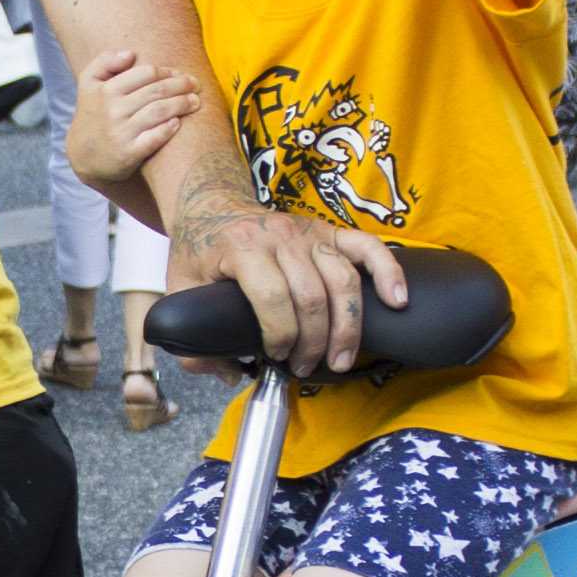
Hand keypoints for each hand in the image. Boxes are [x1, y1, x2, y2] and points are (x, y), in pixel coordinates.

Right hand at [66, 47, 200, 194]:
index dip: (167, 72)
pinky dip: (168, 128)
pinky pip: (154, 138)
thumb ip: (104, 62)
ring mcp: (120, 133)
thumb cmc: (94, 114)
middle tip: (195, 85)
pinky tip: (178, 122)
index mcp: (105, 90)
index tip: (179, 74)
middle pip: (156, 91)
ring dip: (181, 104)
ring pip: (159, 111)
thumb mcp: (89, 84)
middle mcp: (112, 110)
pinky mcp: (128, 154)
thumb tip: (130, 54)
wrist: (84, 156)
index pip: (146, 73)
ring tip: (195, 101)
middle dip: (180, 86)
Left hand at [170, 177, 404, 377]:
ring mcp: (309, 231)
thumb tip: (225, 373)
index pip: (272, 296)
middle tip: (304, 366)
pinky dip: (387, 273)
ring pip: (343, 280)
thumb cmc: (199, 250)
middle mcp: (280, 236)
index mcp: (242, 247)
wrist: (212, 204)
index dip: (280, 335)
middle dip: (313, 342)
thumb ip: (189, 337)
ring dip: (347, 327)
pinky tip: (398, 301)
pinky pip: (368, 247)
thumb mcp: (179, 289)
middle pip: (312, 295)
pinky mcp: (330, 231)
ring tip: (341, 358)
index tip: (277, 358)